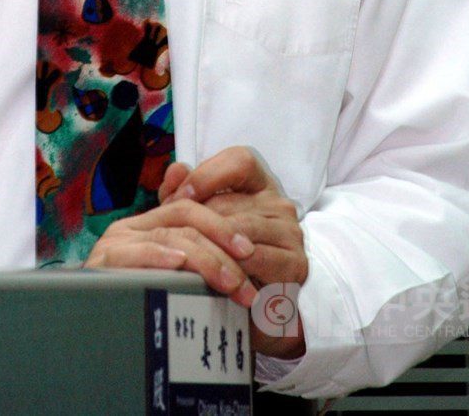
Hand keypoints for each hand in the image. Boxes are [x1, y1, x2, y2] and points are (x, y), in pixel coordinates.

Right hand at [85, 193, 258, 311]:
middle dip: (221, 245)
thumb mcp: (172, 279)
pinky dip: (160, 256)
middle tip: (245, 278)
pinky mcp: (102, 262)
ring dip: (205, 260)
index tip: (250, 251)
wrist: (91, 331)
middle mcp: (132, 227)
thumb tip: (228, 252)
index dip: (223, 226)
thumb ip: (194, 258)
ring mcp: (116, 242)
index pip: (191, 208)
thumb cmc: (138, 305)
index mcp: (149, 225)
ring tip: (229, 283)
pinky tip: (180, 265)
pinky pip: (136, 252)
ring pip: (169, 236)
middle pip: (184, 218)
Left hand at [159, 147, 307, 359]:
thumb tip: (175, 169)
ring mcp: (290, 232)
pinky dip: (232, 265)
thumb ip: (186, 193)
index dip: (208, 174)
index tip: (181, 197)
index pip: (240, 161)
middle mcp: (279, 203)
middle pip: (232, 200)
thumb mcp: (204, 221)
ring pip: (242, 229)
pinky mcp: (295, 262)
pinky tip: (215, 274)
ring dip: (212, 243)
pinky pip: (257, 258)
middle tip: (174, 234)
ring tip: (190, 254)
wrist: (260, 308)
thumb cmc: (227, 257)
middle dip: (198, 217)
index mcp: (260, 185)